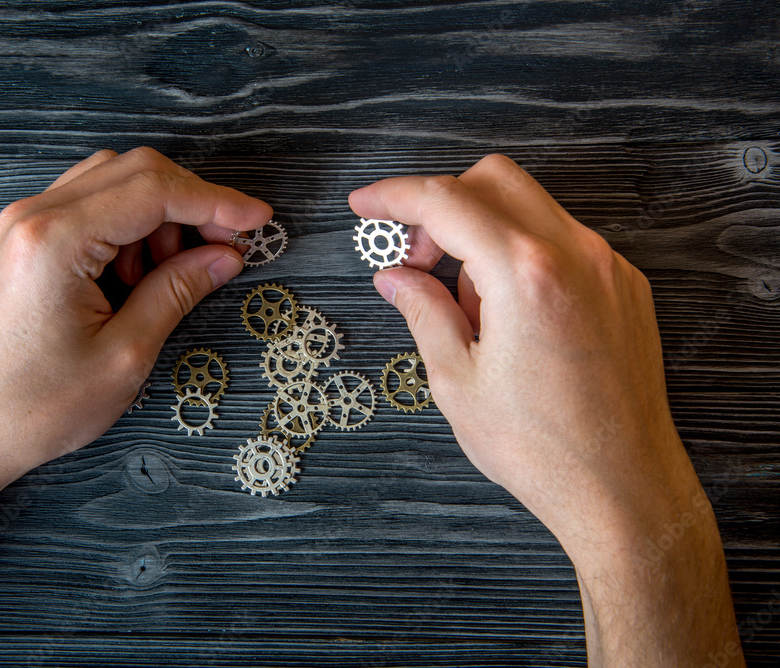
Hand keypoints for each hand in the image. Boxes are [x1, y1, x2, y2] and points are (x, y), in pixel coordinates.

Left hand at [0, 147, 271, 485]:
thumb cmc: (38, 405)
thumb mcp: (126, 354)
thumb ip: (178, 291)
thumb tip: (225, 256)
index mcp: (56, 240)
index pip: (153, 190)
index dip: (215, 201)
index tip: (258, 220)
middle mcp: (33, 216)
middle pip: (135, 171)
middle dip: (191, 204)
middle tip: (227, 248)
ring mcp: (24, 223)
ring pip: (114, 182)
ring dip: (160, 216)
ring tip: (173, 273)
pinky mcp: (26, 239)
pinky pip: (91, 206)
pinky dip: (129, 226)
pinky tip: (139, 272)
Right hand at [349, 155, 741, 664]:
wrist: (623, 489)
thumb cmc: (543, 449)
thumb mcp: (458, 381)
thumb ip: (423, 312)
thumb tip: (396, 278)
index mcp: (526, 275)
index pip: (446, 202)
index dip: (394, 197)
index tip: (365, 204)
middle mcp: (575, 256)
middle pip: (493, 180)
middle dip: (442, 205)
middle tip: (414, 258)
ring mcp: (607, 268)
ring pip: (529, 206)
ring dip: (481, 232)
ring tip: (465, 306)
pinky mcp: (624, 287)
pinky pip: (561, 241)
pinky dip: (520, 253)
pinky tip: (505, 312)